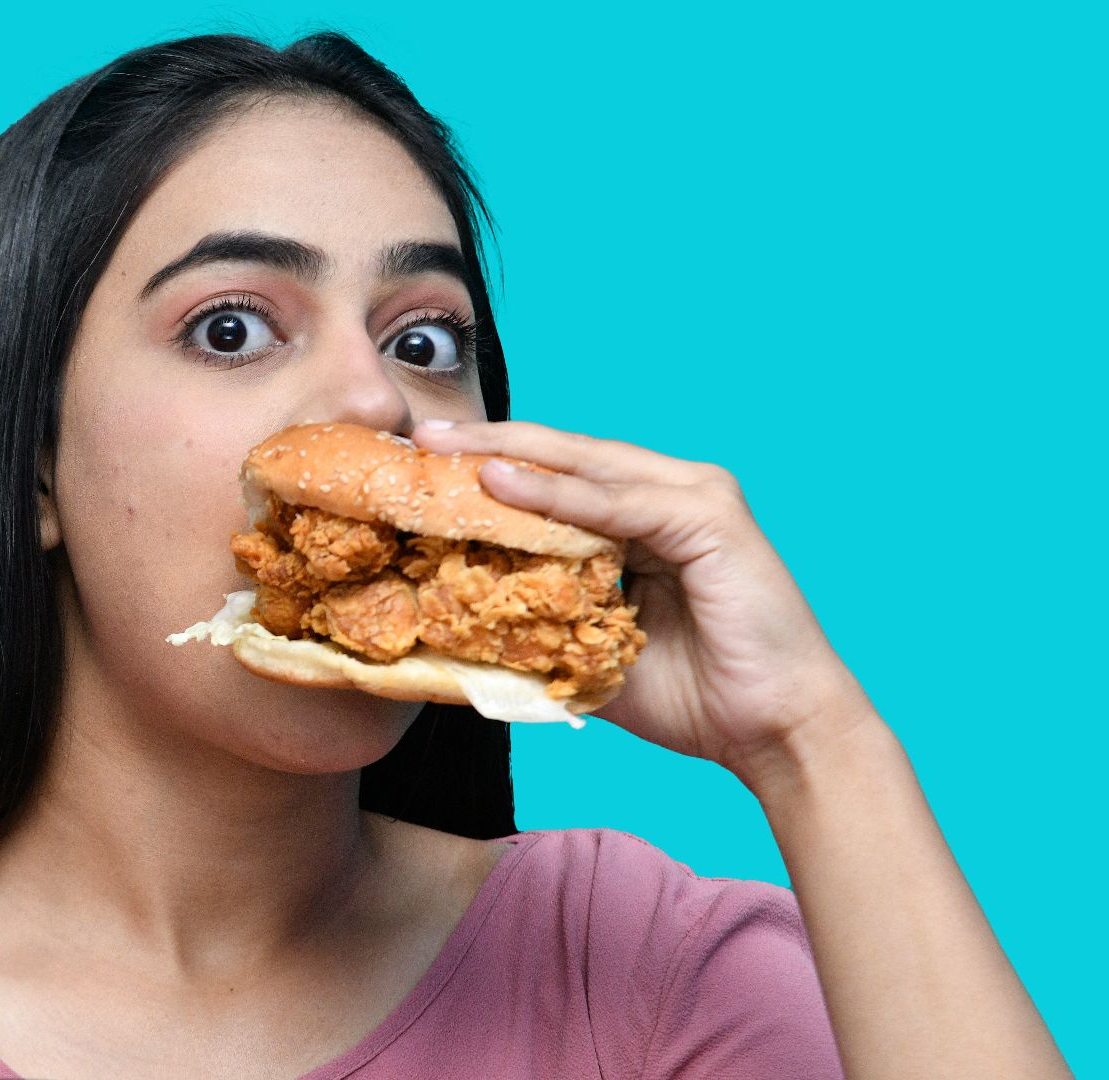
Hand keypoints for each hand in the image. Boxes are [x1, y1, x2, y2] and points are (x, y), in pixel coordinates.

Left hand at [410, 419, 877, 785]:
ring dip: (512, 457)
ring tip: (446, 450)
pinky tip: (504, 483)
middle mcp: (671, 493)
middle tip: (422, 435)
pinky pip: (620, 502)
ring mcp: (695, 497)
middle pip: (566, 457)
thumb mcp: (593, 654)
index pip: (558, 478)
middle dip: (489, 444)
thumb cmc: (696, 697)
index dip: (492, 468)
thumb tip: (461, 636)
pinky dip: (561, 494)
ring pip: (587, 466)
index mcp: (646, 518)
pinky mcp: (710, 518)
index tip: (426, 466)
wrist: (772, 732)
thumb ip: (542, 628)